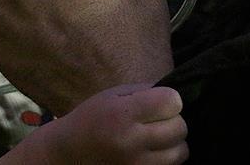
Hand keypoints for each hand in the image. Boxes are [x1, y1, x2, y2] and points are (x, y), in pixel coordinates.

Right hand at [41, 84, 188, 164]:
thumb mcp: (112, 95)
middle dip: (173, 120)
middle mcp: (131, 142)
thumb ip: (145, 92)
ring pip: (181, 151)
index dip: (169, 99)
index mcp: (122, 114)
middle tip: (158, 120)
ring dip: (173, 142)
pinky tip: (151, 152)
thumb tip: (176, 97)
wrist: (68, 154)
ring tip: (156, 138)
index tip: (159, 101)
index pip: (172, 102)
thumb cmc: (92, 118)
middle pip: (180, 127)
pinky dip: (166, 159)